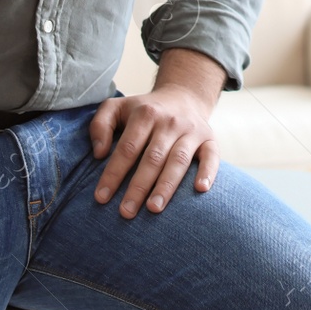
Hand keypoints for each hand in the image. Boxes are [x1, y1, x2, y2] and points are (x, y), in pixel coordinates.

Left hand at [90, 85, 218, 217]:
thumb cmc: (144, 110)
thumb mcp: (116, 108)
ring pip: (178, 160)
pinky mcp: (209, 139)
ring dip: (166, 185)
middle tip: (126, 212)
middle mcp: (170, 122)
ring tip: (154, 208)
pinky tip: (200, 190)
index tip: (101, 197)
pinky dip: (208, 172)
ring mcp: (191, 130)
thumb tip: (99, 154)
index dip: (113, 173)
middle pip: (153, 158)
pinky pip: (211, 156)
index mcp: (145, 114)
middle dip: (138, 186)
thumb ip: (100, 125)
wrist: (183, 96)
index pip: (127, 148)